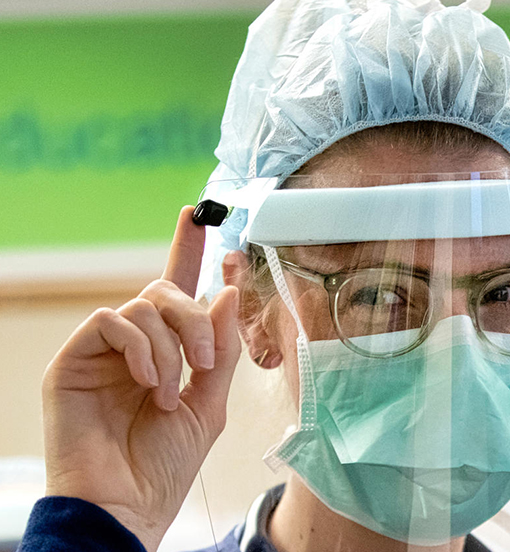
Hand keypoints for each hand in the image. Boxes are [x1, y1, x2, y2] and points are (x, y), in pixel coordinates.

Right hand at [41, 207, 241, 550]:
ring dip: (171, 346)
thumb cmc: (164, 463)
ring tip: (170, 393)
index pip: (176, 289)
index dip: (187, 250)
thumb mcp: (209, 403)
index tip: (200, 214)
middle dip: (196, 318)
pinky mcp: (72, 359)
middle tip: (204, 363)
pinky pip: (111, 321)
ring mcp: (102, 351)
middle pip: (166, 290)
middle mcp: (134, 344)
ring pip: (142, 304)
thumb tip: (228, 291)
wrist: (127, 505)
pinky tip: (147, 382)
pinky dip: (140, 348)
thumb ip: (220, 348)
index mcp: (166, 351)